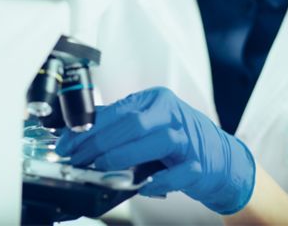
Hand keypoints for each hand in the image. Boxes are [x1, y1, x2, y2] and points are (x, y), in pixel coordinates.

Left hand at [54, 86, 255, 214]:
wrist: (220, 159)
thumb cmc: (177, 141)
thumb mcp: (147, 126)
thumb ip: (116, 127)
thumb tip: (76, 133)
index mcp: (155, 101)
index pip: (117, 111)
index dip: (88, 128)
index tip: (67, 143)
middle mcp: (172, 115)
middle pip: (132, 123)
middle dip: (99, 142)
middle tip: (78, 159)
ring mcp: (188, 139)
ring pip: (156, 141)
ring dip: (125, 155)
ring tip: (101, 168)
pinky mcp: (199, 165)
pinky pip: (179, 172)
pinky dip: (160, 180)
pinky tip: (143, 186)